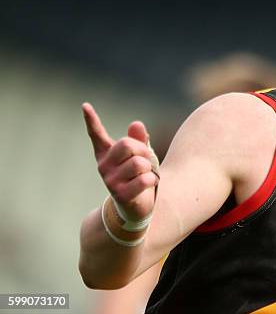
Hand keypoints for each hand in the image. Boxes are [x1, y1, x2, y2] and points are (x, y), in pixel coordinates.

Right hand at [82, 103, 158, 219]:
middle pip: (127, 144)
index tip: (85, 106)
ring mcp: (110, 181)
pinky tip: (147, 185)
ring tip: (145, 175)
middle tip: (146, 162)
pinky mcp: (120, 194)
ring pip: (139, 163)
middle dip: (143, 150)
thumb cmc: (137, 176)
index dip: (91, 120)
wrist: (137, 207)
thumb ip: (138, 140)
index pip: (97, 135)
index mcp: (106, 154)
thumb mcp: (140, 156)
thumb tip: (136, 124)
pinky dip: (152, 180)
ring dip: (149, 168)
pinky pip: (144, 179)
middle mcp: (104, 166)